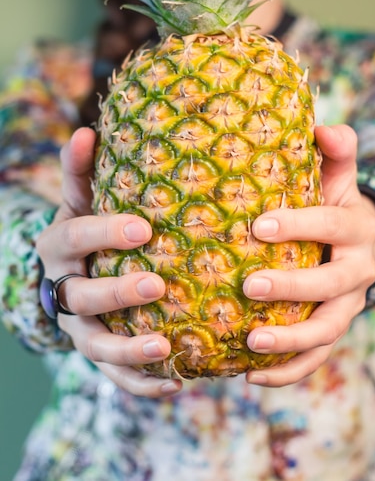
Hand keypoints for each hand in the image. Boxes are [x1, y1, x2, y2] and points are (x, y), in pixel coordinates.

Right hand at [36, 127, 181, 397]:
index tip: (144, 228)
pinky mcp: (97, 353)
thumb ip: (82, 170)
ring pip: (95, 342)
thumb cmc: (89, 225)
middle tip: (157, 285)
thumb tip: (86, 131)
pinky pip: (114, 375)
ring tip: (165, 346)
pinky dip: (141, 382)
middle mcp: (64, 288)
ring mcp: (78, 325)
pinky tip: (176, 382)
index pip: (75, 237)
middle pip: (82, 295)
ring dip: (128, 347)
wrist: (71, 271)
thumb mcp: (83, 196)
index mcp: (60, 245)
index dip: (104, 233)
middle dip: (117, 292)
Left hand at [243, 124, 374, 386]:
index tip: (260, 225)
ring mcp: (347, 306)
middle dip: (291, 286)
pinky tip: (250, 375)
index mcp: (353, 229)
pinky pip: (316, 358)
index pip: (330, 226)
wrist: (357, 243)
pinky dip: (287, 371)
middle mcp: (356, 271)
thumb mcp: (337, 176)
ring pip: (326, 330)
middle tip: (250, 285)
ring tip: (250, 343)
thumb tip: (321, 126)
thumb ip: (335, 150)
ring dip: (290, 340)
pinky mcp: (333, 331)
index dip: (300, 225)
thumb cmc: (333, 204)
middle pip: (329, 284)